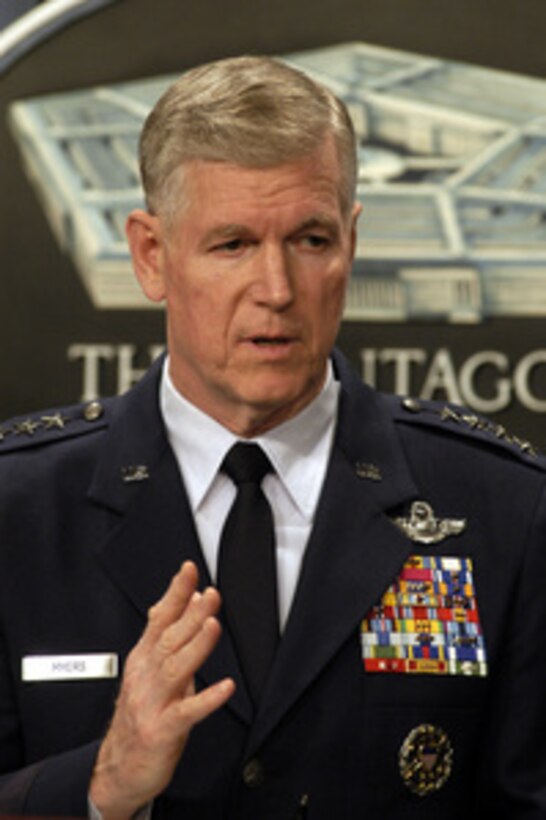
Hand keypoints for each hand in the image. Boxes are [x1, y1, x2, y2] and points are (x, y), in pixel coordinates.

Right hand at [89, 561, 234, 819]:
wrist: (117, 770)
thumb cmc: (141, 716)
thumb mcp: (153, 670)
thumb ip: (173, 635)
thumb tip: (192, 599)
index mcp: (143, 658)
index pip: (159, 618)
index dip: (175, 593)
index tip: (189, 570)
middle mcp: (145, 676)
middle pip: (169, 639)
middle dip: (191, 615)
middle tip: (211, 594)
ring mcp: (152, 703)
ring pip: (175, 669)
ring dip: (196, 646)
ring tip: (213, 626)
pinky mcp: (162, 731)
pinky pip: (186, 713)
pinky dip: (206, 699)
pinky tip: (225, 687)